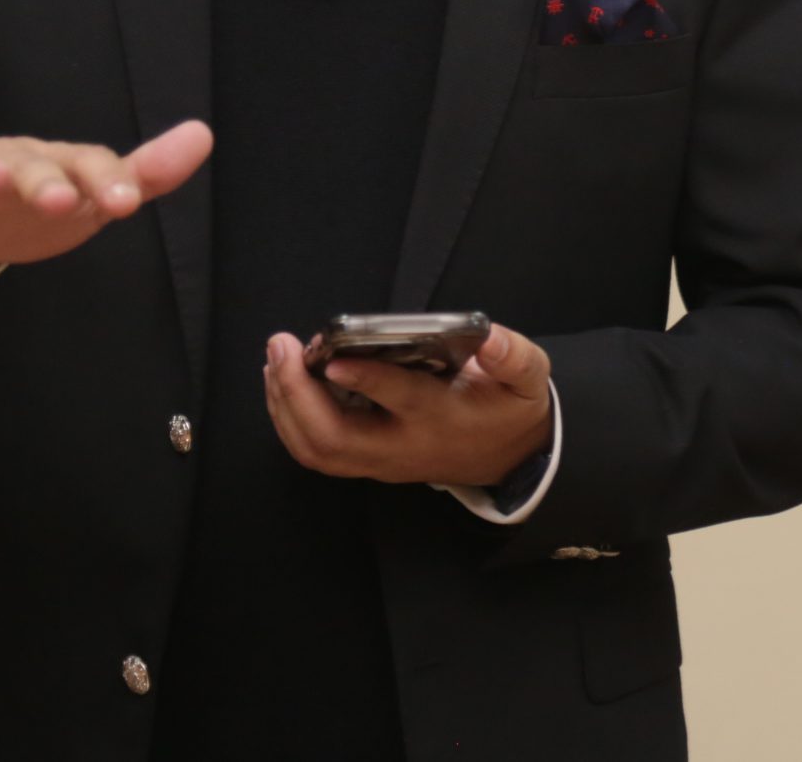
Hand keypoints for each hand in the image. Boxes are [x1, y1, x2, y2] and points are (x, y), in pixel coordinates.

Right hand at [0, 120, 212, 285]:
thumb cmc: (34, 202)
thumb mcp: (93, 191)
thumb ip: (147, 171)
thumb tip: (204, 133)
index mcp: (55, 164)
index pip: (87, 166)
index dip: (106, 180)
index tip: (126, 200)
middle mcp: (9, 165)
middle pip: (28, 170)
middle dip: (43, 183)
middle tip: (60, 201)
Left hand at [262, 323, 553, 489]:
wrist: (508, 457)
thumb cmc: (509, 409)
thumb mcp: (527, 380)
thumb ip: (514, 357)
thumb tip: (490, 339)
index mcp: (440, 417)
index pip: (399, 400)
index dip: (365, 381)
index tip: (334, 358)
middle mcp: (401, 445)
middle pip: (334, 439)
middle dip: (297, 395)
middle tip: (281, 348)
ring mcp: (379, 460)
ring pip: (316, 450)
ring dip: (285, 407)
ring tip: (274, 359)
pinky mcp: (366, 461)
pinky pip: (315, 450)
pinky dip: (289, 418)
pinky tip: (280, 382)